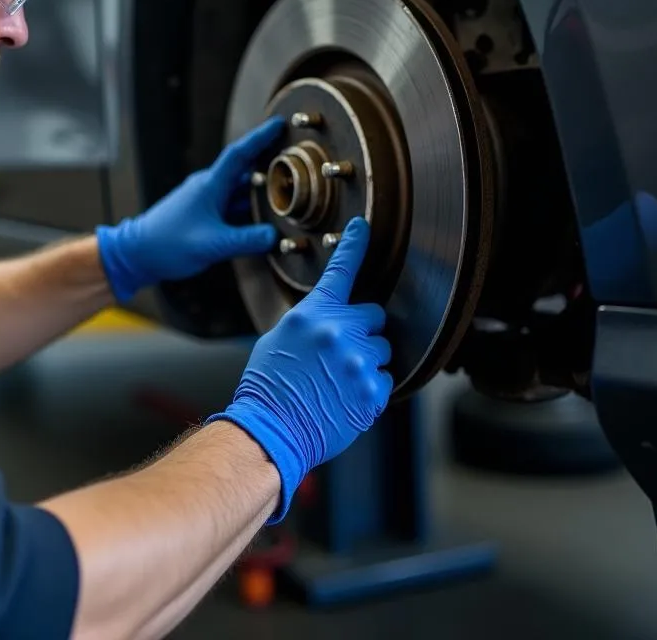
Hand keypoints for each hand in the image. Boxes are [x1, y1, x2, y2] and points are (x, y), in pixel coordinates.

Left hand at [95, 117, 284, 302]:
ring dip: (260, 192)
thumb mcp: (212, 244)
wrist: (136, 254)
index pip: (239, 154)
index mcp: (209, 186)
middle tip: (296, 161)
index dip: (260, 137)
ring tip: (288, 192)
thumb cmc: (167, 244)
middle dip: (269, 166)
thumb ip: (246, 240)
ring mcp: (205, 201)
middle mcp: (208, 188)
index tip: (278, 124)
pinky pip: (231, 207)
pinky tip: (262, 220)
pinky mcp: (203, 215)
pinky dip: (248, 210)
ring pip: (239, 191)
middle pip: (244, 171)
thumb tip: (275, 237)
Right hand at [205, 218, 392, 521]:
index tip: (362, 226)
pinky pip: (386, 379)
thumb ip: (311, 322)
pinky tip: (346, 398)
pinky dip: (372, 388)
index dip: (354, 245)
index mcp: (313, 314)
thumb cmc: (269, 384)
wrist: (270, 428)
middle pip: (374, 314)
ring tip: (340, 380)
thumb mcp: (280, 339)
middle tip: (344, 349)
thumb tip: (331, 320)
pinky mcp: (372, 391)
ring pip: (383, 348)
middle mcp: (338, 331)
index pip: (340, 270)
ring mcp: (358, 361)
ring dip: (368, 359)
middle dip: (364, 328)